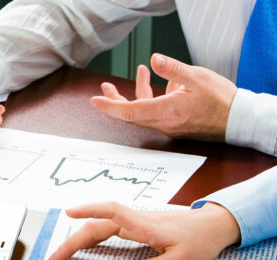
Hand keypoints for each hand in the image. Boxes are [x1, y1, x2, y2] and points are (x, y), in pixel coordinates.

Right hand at [48, 201, 239, 259]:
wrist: (214, 224)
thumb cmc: (201, 240)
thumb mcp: (183, 259)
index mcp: (145, 226)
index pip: (112, 212)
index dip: (89, 210)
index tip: (69, 214)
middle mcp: (136, 220)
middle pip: (98, 225)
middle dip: (74, 240)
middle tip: (56, 258)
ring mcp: (135, 221)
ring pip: (101, 226)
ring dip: (80, 238)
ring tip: (64, 254)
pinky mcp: (137, 225)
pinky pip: (109, 228)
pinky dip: (92, 236)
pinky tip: (86, 245)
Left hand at [90, 53, 236, 140]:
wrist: (240, 121)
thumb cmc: (221, 101)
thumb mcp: (197, 78)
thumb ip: (173, 69)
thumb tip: (155, 59)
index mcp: (167, 112)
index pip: (130, 111)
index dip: (110, 106)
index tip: (96, 100)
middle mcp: (165, 122)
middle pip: (132, 113)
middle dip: (116, 99)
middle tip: (105, 87)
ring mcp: (170, 124)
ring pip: (145, 111)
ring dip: (137, 93)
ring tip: (141, 71)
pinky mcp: (176, 123)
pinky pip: (158, 111)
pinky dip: (155, 96)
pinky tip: (166, 81)